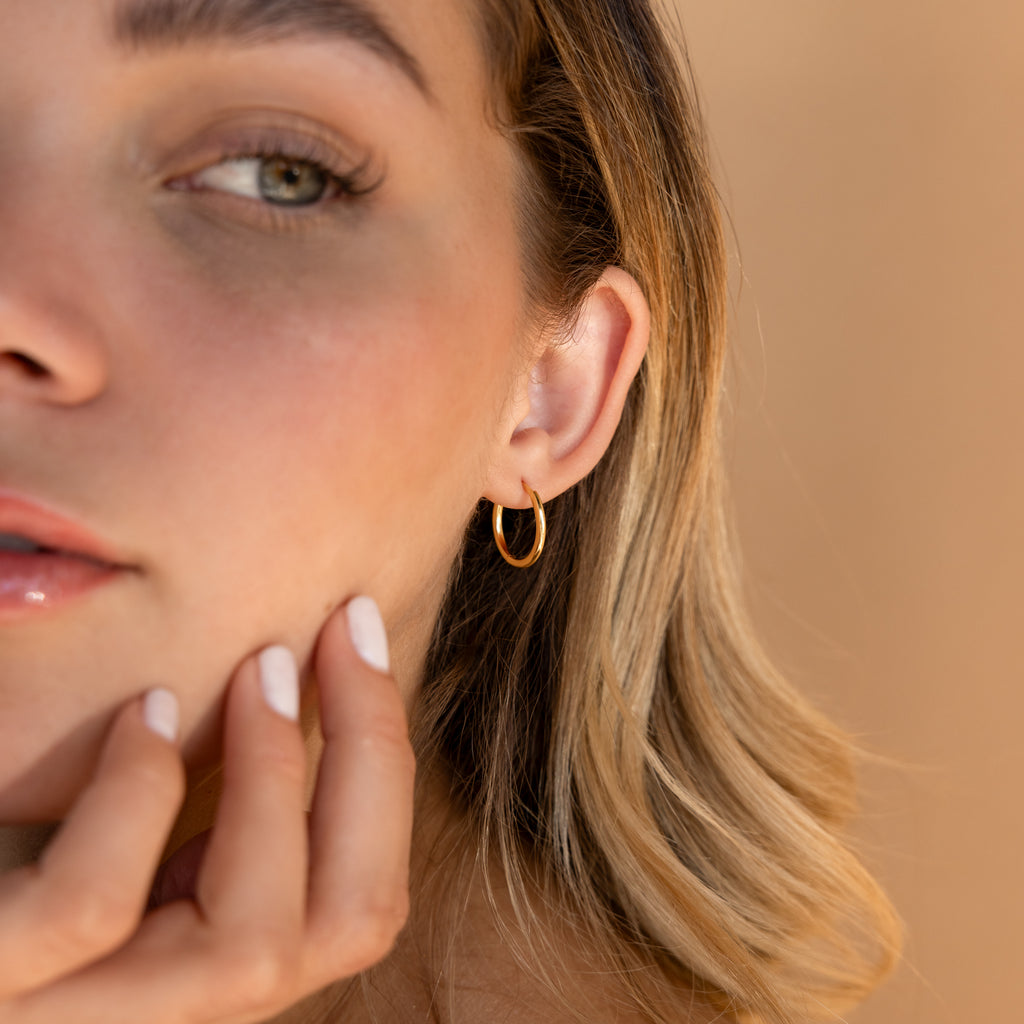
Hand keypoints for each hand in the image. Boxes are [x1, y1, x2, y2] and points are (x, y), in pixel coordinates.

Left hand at [0, 596, 413, 1023]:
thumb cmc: (19, 860)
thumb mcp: (128, 846)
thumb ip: (208, 812)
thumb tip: (306, 688)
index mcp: (198, 982)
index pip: (361, 911)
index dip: (387, 768)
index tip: (362, 639)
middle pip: (346, 927)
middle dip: (365, 757)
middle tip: (338, 635)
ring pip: (248, 948)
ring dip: (271, 773)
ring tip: (257, 669)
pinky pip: (91, 910)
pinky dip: (138, 797)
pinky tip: (140, 717)